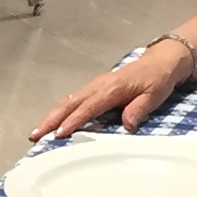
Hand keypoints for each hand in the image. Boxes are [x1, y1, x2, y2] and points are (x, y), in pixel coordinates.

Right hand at [32, 46, 184, 138]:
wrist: (161, 61)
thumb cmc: (157, 79)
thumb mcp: (154, 95)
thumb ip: (138, 110)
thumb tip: (125, 126)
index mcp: (111, 89)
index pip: (88, 107)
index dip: (73, 121)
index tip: (58, 134)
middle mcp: (99, 86)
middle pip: (69, 103)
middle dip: (51, 119)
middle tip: (35, 135)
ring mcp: (95, 86)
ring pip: (68, 100)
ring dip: (51, 116)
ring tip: (37, 131)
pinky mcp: (95, 88)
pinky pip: (74, 99)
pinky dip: (60, 111)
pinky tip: (53, 121)